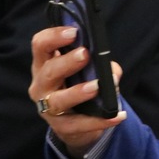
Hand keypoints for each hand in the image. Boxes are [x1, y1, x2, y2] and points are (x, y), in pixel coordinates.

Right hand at [29, 26, 126, 158]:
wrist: (75, 123)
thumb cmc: (78, 85)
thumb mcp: (87, 71)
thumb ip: (99, 65)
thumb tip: (112, 70)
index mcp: (45, 64)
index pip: (41, 45)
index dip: (53, 37)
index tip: (73, 31)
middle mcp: (41, 84)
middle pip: (48, 71)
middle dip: (66, 62)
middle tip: (84, 54)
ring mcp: (48, 107)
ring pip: (59, 100)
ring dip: (78, 92)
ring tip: (97, 86)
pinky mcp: (61, 127)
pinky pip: (78, 124)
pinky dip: (99, 121)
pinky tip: (117, 116)